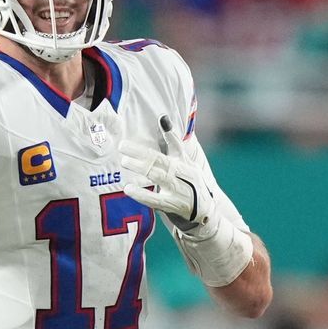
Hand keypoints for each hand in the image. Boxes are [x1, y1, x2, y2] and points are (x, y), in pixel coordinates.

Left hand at [120, 115, 216, 235]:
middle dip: (141, 154)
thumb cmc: (191, 180)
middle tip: (122, 146)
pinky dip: (142, 195)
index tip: (134, 137)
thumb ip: (173, 141)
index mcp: (184, 164)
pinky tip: (128, 189)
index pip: (168, 150)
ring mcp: (179, 191)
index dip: (155, 142)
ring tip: (124, 162)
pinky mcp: (173, 206)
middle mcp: (183, 176)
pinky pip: (156, 201)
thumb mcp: (185, 161)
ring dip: (141, 170)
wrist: (205, 210)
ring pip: (159, 178)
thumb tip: (163, 118)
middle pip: (160, 163)